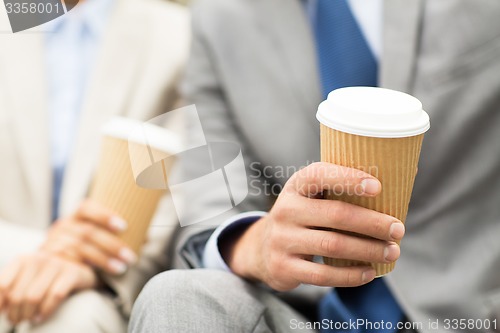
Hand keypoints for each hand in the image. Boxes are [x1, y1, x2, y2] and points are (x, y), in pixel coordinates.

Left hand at [0, 253, 96, 324]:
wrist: (77, 265)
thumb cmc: (45, 276)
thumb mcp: (26, 276)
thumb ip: (10, 288)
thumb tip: (0, 308)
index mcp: (22, 260)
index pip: (2, 285)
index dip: (0, 303)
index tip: (2, 313)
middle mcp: (39, 259)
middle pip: (18, 295)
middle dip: (15, 314)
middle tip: (17, 320)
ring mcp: (57, 265)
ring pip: (34, 297)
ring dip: (29, 315)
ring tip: (30, 319)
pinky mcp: (72, 273)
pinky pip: (55, 296)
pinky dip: (46, 311)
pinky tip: (42, 316)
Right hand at [41, 199, 136, 274]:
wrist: (50, 267)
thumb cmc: (82, 248)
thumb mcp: (93, 236)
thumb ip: (115, 234)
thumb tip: (146, 237)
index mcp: (74, 217)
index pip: (85, 208)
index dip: (104, 215)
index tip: (124, 226)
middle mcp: (63, 227)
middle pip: (88, 233)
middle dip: (112, 244)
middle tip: (131, 256)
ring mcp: (56, 244)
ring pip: (82, 249)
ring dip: (106, 258)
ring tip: (124, 266)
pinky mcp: (54, 261)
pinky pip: (74, 264)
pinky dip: (96, 267)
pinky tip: (112, 272)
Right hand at [225, 162, 404, 290]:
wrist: (263, 248)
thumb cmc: (303, 217)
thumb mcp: (311, 197)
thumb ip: (340, 190)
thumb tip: (399, 181)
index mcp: (296, 186)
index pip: (320, 175)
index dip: (349, 178)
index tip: (378, 187)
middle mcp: (286, 209)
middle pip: (336, 214)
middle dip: (373, 223)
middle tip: (398, 230)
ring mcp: (282, 239)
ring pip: (333, 245)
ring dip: (368, 250)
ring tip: (392, 251)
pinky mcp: (284, 267)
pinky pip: (323, 275)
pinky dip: (351, 275)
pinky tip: (370, 272)